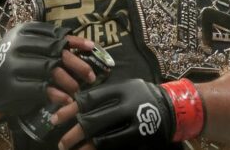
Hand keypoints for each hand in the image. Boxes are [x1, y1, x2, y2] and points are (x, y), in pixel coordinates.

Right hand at [0, 22, 95, 123]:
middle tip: (91, 76)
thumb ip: (51, 45)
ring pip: (49, 69)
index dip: (75, 41)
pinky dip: (56, 94)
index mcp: (22, 31)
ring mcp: (12, 65)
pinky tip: (66, 99)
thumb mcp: (30, 49)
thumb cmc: (17, 66)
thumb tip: (86, 46)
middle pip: (54, 51)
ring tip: (78, 89)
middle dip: (77, 63)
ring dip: (68, 81)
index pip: (54, 34)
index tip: (92, 48)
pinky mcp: (11, 85)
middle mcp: (15, 44)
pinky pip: (40, 88)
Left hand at [55, 78, 204, 149]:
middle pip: (92, 120)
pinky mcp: (139, 137)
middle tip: (62, 142)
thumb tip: (76, 106)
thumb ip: (104, 95)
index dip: (69, 109)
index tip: (56, 118)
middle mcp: (125, 104)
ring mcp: (133, 122)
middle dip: (73, 133)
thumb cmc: (142, 96)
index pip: (89, 99)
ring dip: (83, 147)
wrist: (173, 108)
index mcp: (120, 89)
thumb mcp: (125, 87)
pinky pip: (114, 146)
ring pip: (101, 138)